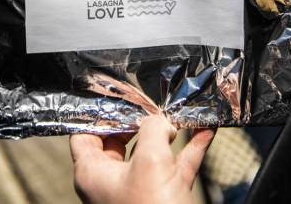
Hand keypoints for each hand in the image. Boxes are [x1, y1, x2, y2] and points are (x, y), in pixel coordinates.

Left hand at [70, 115, 215, 203]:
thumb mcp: (150, 160)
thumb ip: (152, 129)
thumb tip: (160, 121)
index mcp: (93, 173)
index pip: (85, 133)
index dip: (101, 113)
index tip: (119, 96)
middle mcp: (112, 181)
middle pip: (120, 139)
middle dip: (139, 119)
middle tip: (153, 103)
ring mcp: (139, 190)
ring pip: (152, 151)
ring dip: (168, 131)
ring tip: (178, 111)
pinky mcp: (165, 198)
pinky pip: (176, 165)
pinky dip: (190, 147)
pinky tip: (205, 129)